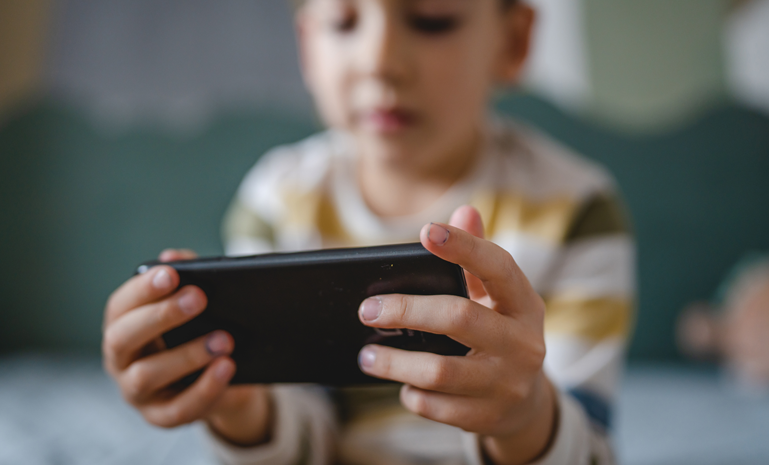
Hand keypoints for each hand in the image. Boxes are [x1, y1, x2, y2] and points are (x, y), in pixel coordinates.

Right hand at [102, 249, 271, 445]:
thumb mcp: (197, 304)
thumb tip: (174, 256)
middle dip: (161, 316)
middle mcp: (120, 359)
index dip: (142, 289)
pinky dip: (204, 389)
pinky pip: (178, 410)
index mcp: (123, 324)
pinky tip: (227, 368)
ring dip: (186, 355)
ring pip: (147, 375)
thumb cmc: (200, 328)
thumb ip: (187, 277)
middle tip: (198, 297)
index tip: (171, 273)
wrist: (224, 375)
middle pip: (123, 338)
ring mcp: (136, 392)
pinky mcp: (161, 417)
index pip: (120, 306)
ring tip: (224, 339)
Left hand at [357, 207, 556, 464]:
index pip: (498, 267)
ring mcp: (507, 383)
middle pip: (459, 318)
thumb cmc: (499, 334)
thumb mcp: (497, 298)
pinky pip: (438, 407)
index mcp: (524, 304)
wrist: (526, 404)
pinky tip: (401, 384)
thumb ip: (477, 257)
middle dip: (406, 311)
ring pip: (441, 372)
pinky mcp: (488, 417)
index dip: (464, 247)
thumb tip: (465, 210)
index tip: (426, 231)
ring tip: (366, 355)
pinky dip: (412, 395)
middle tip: (366, 310)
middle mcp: (523, 343)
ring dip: (395, 362)